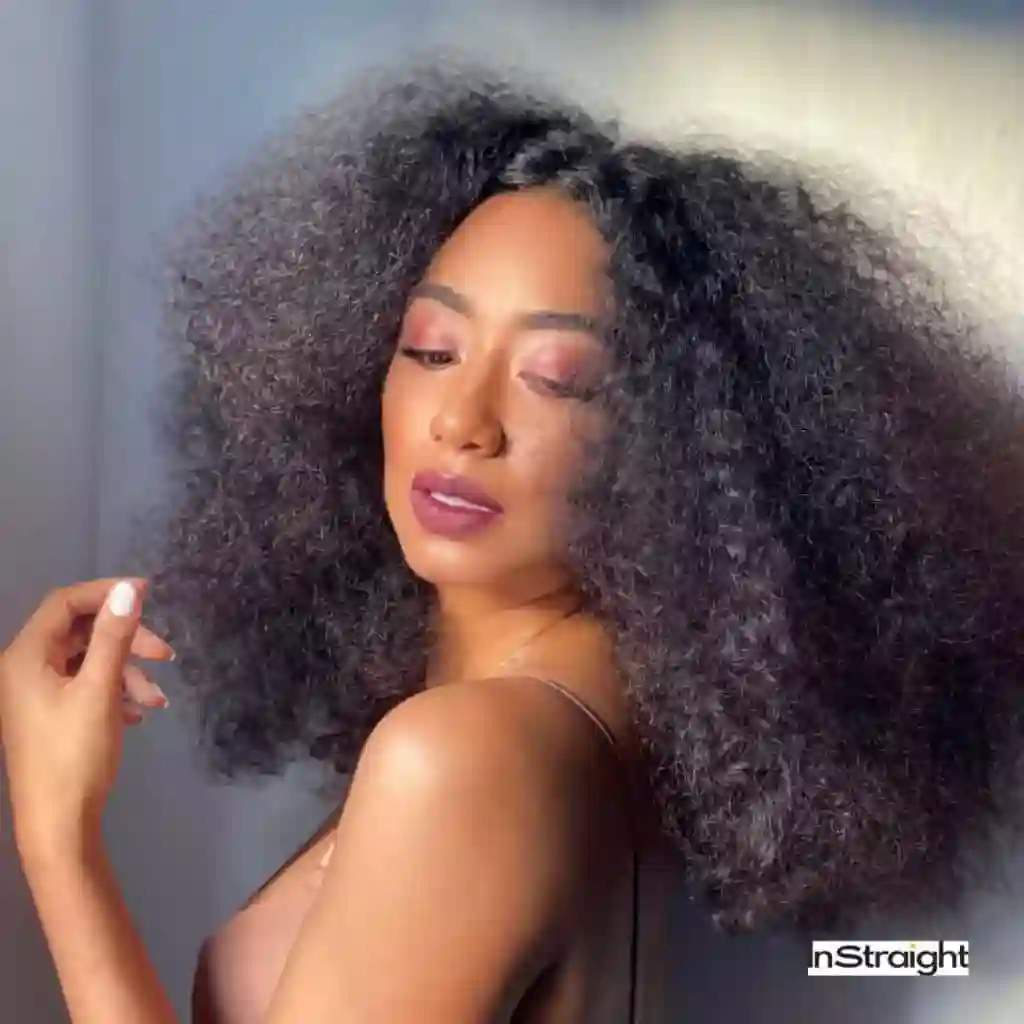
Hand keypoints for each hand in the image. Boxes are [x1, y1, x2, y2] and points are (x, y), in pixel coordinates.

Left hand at [0, 578, 173, 858]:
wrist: (58, 825)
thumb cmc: (74, 754)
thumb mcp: (100, 690)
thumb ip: (114, 637)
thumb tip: (130, 589)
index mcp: (27, 657)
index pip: (66, 603)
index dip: (107, 593)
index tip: (150, 594)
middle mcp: (26, 669)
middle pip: (82, 632)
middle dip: (126, 639)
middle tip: (165, 653)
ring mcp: (37, 694)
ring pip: (89, 661)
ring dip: (128, 671)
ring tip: (157, 698)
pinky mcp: (51, 715)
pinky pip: (87, 686)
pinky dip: (116, 691)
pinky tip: (139, 713)